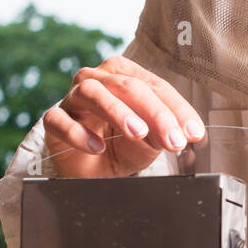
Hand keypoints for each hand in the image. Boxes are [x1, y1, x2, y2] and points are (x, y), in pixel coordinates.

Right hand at [41, 56, 204, 177]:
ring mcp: (72, 97)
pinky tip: (96, 147)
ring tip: (137, 132)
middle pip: (128, 86)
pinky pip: (60, 120)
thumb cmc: (123, 146)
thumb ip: (162, 133)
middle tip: (173, 140)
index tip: (194, 134)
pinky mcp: (53, 120)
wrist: (92, 171)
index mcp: (126, 76)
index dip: (178, 111)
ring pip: (92, 92)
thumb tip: (178, 134)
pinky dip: (78, 133)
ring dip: (118, 112)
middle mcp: (98, 79)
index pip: (156, 87)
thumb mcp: (151, 141)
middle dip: (156, 114)